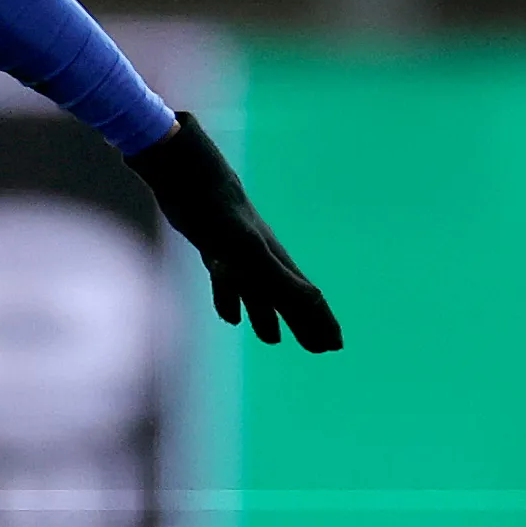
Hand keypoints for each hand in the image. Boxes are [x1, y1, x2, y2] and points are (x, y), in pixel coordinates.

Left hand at [125, 110, 341, 350]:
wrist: (190, 177)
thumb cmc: (220, 215)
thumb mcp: (252, 252)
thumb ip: (279, 277)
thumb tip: (314, 301)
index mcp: (276, 261)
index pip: (306, 297)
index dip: (321, 322)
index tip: (335, 346)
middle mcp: (262, 258)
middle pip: (288, 298)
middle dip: (304, 324)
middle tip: (320, 349)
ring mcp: (237, 253)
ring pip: (258, 293)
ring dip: (268, 316)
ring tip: (273, 340)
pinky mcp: (212, 247)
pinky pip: (227, 282)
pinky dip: (231, 301)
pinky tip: (230, 317)